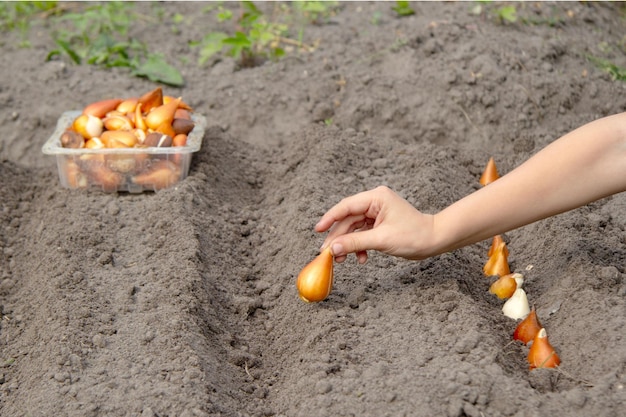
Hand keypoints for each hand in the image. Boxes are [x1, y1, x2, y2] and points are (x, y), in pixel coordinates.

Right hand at [315, 186, 436, 262]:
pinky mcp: (378, 223)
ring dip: (347, 244)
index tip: (317, 230)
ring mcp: (376, 212)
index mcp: (376, 197)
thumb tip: (333, 248)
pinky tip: (361, 258)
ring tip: (342, 260)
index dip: (330, 218)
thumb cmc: (413, 236)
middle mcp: (374, 201)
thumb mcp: (381, 240)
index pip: (346, 206)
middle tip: (327, 253)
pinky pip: (362, 233)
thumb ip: (355, 243)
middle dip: (338, 237)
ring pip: (353, 228)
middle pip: (348, 219)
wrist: (434, 240)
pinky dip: (358, 246)